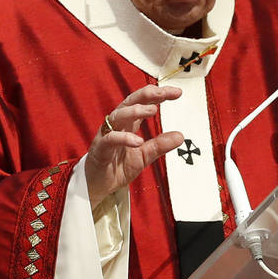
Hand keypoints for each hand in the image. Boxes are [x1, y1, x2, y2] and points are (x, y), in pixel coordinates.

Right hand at [85, 85, 183, 207]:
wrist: (97, 185)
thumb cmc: (116, 167)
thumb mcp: (144, 155)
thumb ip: (159, 145)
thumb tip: (180, 136)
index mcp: (128, 124)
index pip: (143, 103)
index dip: (158, 95)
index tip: (176, 92)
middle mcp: (117, 125)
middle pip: (130, 102)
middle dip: (146, 95)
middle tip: (162, 93)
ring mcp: (107, 135)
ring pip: (118, 116)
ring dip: (135, 111)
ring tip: (152, 110)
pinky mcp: (100, 149)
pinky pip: (110, 139)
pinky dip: (123, 138)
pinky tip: (137, 140)